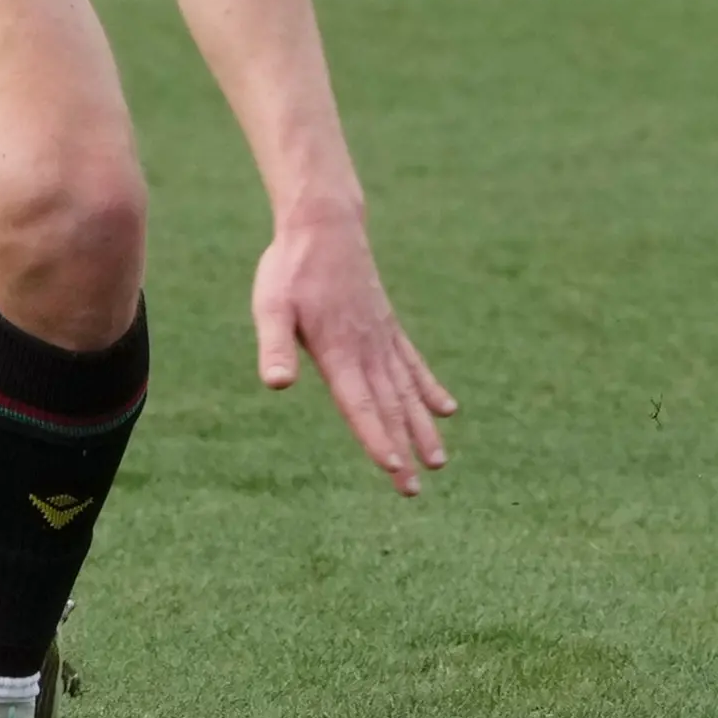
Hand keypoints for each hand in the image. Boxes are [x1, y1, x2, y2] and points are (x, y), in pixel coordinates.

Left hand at [252, 209, 456, 494]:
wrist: (324, 227)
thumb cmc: (290, 270)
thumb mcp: (271, 307)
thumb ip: (275, 346)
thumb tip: (275, 385)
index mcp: (339, 352)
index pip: (361, 405)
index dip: (377, 439)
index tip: (394, 470)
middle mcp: (368, 351)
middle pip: (389, 408)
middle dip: (402, 449)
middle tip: (413, 491)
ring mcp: (383, 339)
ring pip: (407, 391)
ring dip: (422, 427)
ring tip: (439, 463)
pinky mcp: (388, 326)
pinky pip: (413, 364)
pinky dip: (429, 388)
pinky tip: (447, 410)